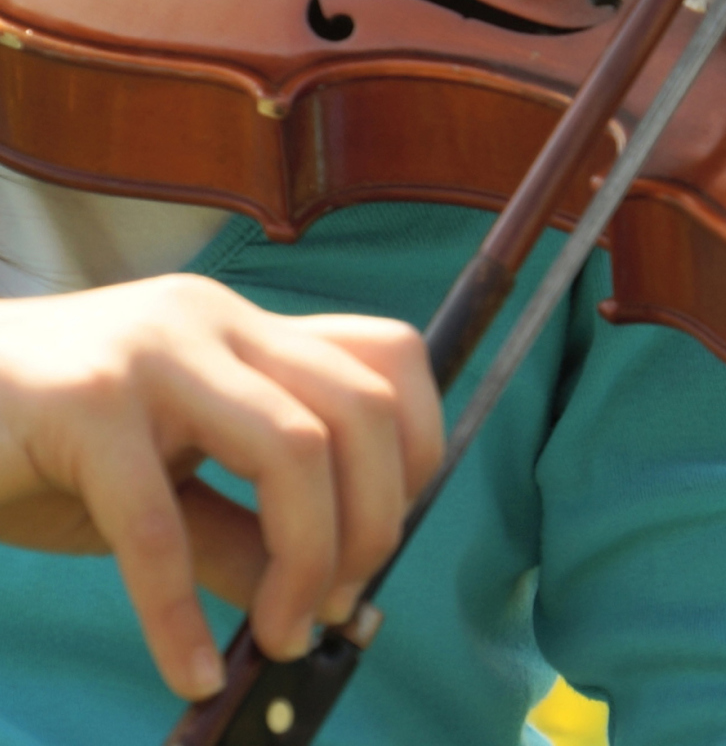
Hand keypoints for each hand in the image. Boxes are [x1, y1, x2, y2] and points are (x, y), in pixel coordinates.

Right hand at [0, 274, 442, 700]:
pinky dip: (182, 616)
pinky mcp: (85, 404)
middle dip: (374, 525)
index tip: (385, 540)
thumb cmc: (44, 443)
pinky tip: (188, 666)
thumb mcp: (162, 480)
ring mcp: (153, 354)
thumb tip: (331, 605)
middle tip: (329, 609)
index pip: (386, 355)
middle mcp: (211, 322)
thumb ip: (242, 528)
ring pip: (294, 448)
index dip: (419, 448)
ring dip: (306, 562)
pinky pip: (161, 523)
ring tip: (276, 635)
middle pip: (359, 407)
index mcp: (241, 329)